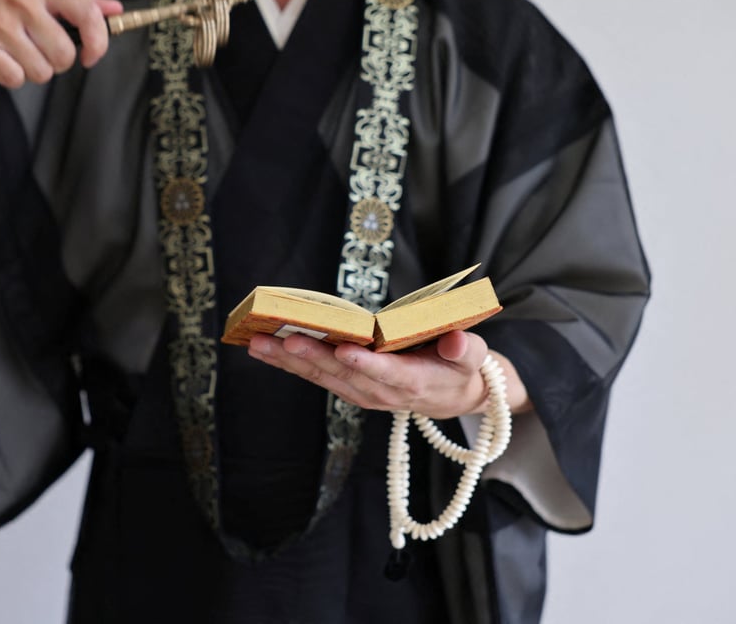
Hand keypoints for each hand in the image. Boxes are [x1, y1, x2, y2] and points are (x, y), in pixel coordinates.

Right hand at [0, 0, 122, 169]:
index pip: (87, 15)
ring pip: (40, 72)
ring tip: (14, 54)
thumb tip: (115, 9)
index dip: (97, 43)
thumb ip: (77, 1)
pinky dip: (9, 77)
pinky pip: (13, 78)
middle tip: (36, 52)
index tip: (90, 56)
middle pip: (64, 56)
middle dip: (54, 63)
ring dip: (30, 71)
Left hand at [248, 330, 529, 417]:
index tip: (346, 351)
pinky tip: (265, 349)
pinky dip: (289, 365)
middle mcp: (383, 393)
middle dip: (313, 359)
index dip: (367, 364)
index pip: (389, 375)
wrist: (455, 395)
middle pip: (344, 376)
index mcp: (414, 383)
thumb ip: (466, 349)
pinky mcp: (350, 388)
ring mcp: (362, 393)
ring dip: (289, 362)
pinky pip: (316, 377)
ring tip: (259, 343)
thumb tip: (456, 341)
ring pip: (322, 378)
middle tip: (285, 340)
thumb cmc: (463, 367)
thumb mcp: (476, 356)